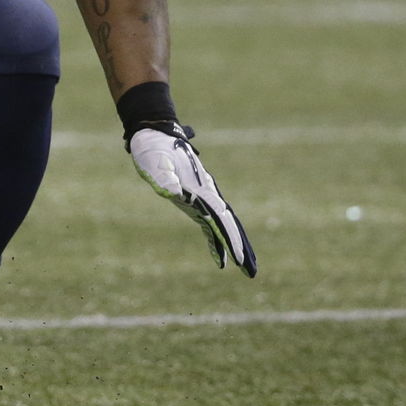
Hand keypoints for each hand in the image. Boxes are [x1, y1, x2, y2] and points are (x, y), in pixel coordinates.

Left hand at [128, 124, 257, 276]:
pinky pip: (210, 222)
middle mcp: (206, 193)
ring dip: (234, 244)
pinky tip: (219, 256)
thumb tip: (174, 193)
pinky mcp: (193, 198)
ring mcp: (201, 195)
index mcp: (200, 188)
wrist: (154, 132)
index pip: (221, 218)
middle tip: (251, 273)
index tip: (239, 259)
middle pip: (229, 223)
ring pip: (224, 224)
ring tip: (245, 268)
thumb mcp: (154, 162)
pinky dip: (216, 238)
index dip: (230, 238)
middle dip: (241, 247)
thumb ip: (164, 178)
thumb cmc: (153, 147)